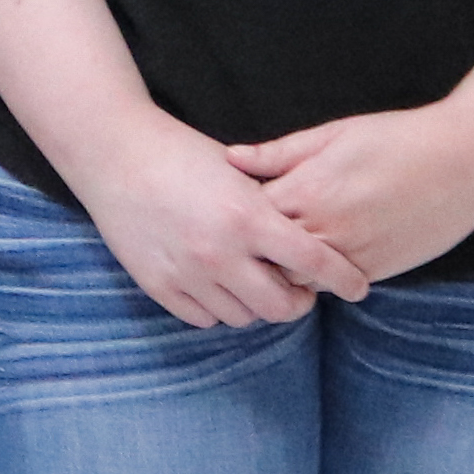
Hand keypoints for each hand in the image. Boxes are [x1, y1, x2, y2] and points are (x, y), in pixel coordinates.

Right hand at [50, 111, 369, 328]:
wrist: (115, 156)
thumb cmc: (182, 155)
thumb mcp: (239, 173)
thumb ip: (274, 208)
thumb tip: (312, 241)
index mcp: (249, 217)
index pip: (315, 262)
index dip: (344, 279)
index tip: (358, 287)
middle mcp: (221, 253)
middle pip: (281, 306)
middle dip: (298, 301)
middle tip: (299, 290)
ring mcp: (188, 274)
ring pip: (243, 317)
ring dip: (255, 304)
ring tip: (253, 283)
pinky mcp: (159, 285)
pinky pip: (204, 318)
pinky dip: (218, 307)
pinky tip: (218, 284)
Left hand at [226, 100, 473, 285]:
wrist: (466, 162)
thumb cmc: (398, 139)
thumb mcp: (334, 134)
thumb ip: (279, 153)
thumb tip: (229, 158)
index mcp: (308, 189)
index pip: (248, 216)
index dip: (234, 214)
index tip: (227, 210)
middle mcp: (325, 228)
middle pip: (265, 256)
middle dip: (252, 250)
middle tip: (240, 242)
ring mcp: (351, 255)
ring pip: (296, 280)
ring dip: (284, 269)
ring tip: (275, 254)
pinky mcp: (374, 271)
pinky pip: (331, 287)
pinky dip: (318, 278)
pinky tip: (315, 262)